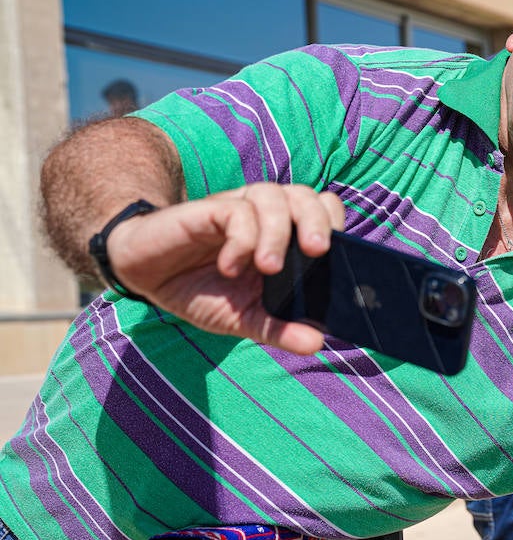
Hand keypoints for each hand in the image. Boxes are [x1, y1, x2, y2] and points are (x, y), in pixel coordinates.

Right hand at [107, 183, 344, 353]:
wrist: (144, 274)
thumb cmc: (200, 291)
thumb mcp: (242, 319)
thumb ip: (278, 329)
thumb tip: (317, 343)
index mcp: (285, 238)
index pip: (326, 214)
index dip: (337, 228)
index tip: (339, 261)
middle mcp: (267, 217)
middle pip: (308, 197)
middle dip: (319, 221)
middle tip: (316, 253)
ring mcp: (238, 210)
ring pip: (274, 196)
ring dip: (278, 232)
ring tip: (268, 268)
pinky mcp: (208, 210)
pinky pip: (237, 211)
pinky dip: (241, 239)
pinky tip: (230, 266)